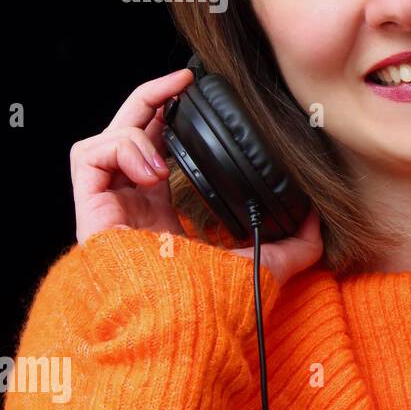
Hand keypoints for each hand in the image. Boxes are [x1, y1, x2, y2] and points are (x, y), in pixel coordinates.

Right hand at [72, 67, 323, 286]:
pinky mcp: (91, 211)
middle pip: (132, 134)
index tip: (202, 92)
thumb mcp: (271, 263)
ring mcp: (112, 207)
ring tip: (167, 144)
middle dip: (152, 100)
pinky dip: (121, 148)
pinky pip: (88, 157)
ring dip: (135, 125)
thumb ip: (300, 241)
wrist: (187, 327)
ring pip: (105, 139)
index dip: (176, 118)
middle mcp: (138, 205)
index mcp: (172, 211)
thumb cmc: (219, 304)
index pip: (165, 150)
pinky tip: (152, 167)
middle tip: (183, 82)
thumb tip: (321, 214)